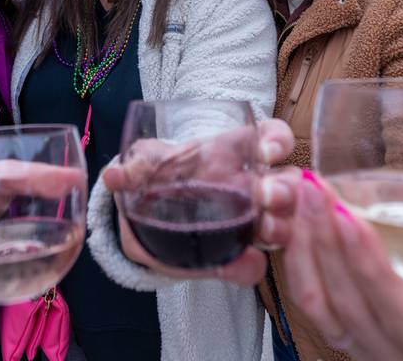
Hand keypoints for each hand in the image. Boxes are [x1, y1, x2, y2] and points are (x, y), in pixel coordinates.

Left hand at [102, 117, 294, 284]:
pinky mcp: (240, 255)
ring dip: (279, 225)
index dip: (277, 140)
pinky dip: (250, 265)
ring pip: (285, 221)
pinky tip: (240, 264)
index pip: (272, 138)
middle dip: (284, 189)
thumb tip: (114, 175)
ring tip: (263, 230)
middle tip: (268, 196)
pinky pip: (257, 264)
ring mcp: (252, 221)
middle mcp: (253, 185)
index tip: (268, 149)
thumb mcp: (147, 168)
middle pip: (288, 182)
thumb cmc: (158, 179)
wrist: (146, 221)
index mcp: (235, 153)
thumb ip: (135, 168)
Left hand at [281, 126, 402, 360]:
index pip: (401, 309)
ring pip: (318, 301)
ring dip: (304, 244)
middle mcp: (396, 353)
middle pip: (349, 301)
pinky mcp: (335, 334)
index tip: (348, 216)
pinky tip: (292, 219)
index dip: (371, 265)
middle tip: (314, 186)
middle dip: (326, 239)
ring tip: (301, 194)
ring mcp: (360, 348)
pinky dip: (295, 257)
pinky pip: (306, 299)